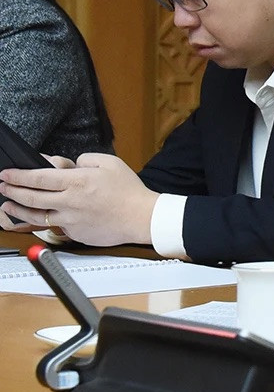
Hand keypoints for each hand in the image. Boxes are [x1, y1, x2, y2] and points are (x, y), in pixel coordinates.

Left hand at [0, 154, 155, 245]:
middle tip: (4, 186)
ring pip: (35, 216)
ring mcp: (69, 219)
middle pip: (31, 197)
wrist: (141, 217)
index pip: (38, 178)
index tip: (7, 173)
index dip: (19, 175)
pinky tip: (38, 216)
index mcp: (78, 181)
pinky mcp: (73, 232)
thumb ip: (84, 159)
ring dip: (17, 209)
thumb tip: (65, 164)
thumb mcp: (110, 163)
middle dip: (12, 190)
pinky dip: (44, 219)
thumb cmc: (129, 190)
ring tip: (8, 204)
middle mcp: (69, 201)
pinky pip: (54, 224)